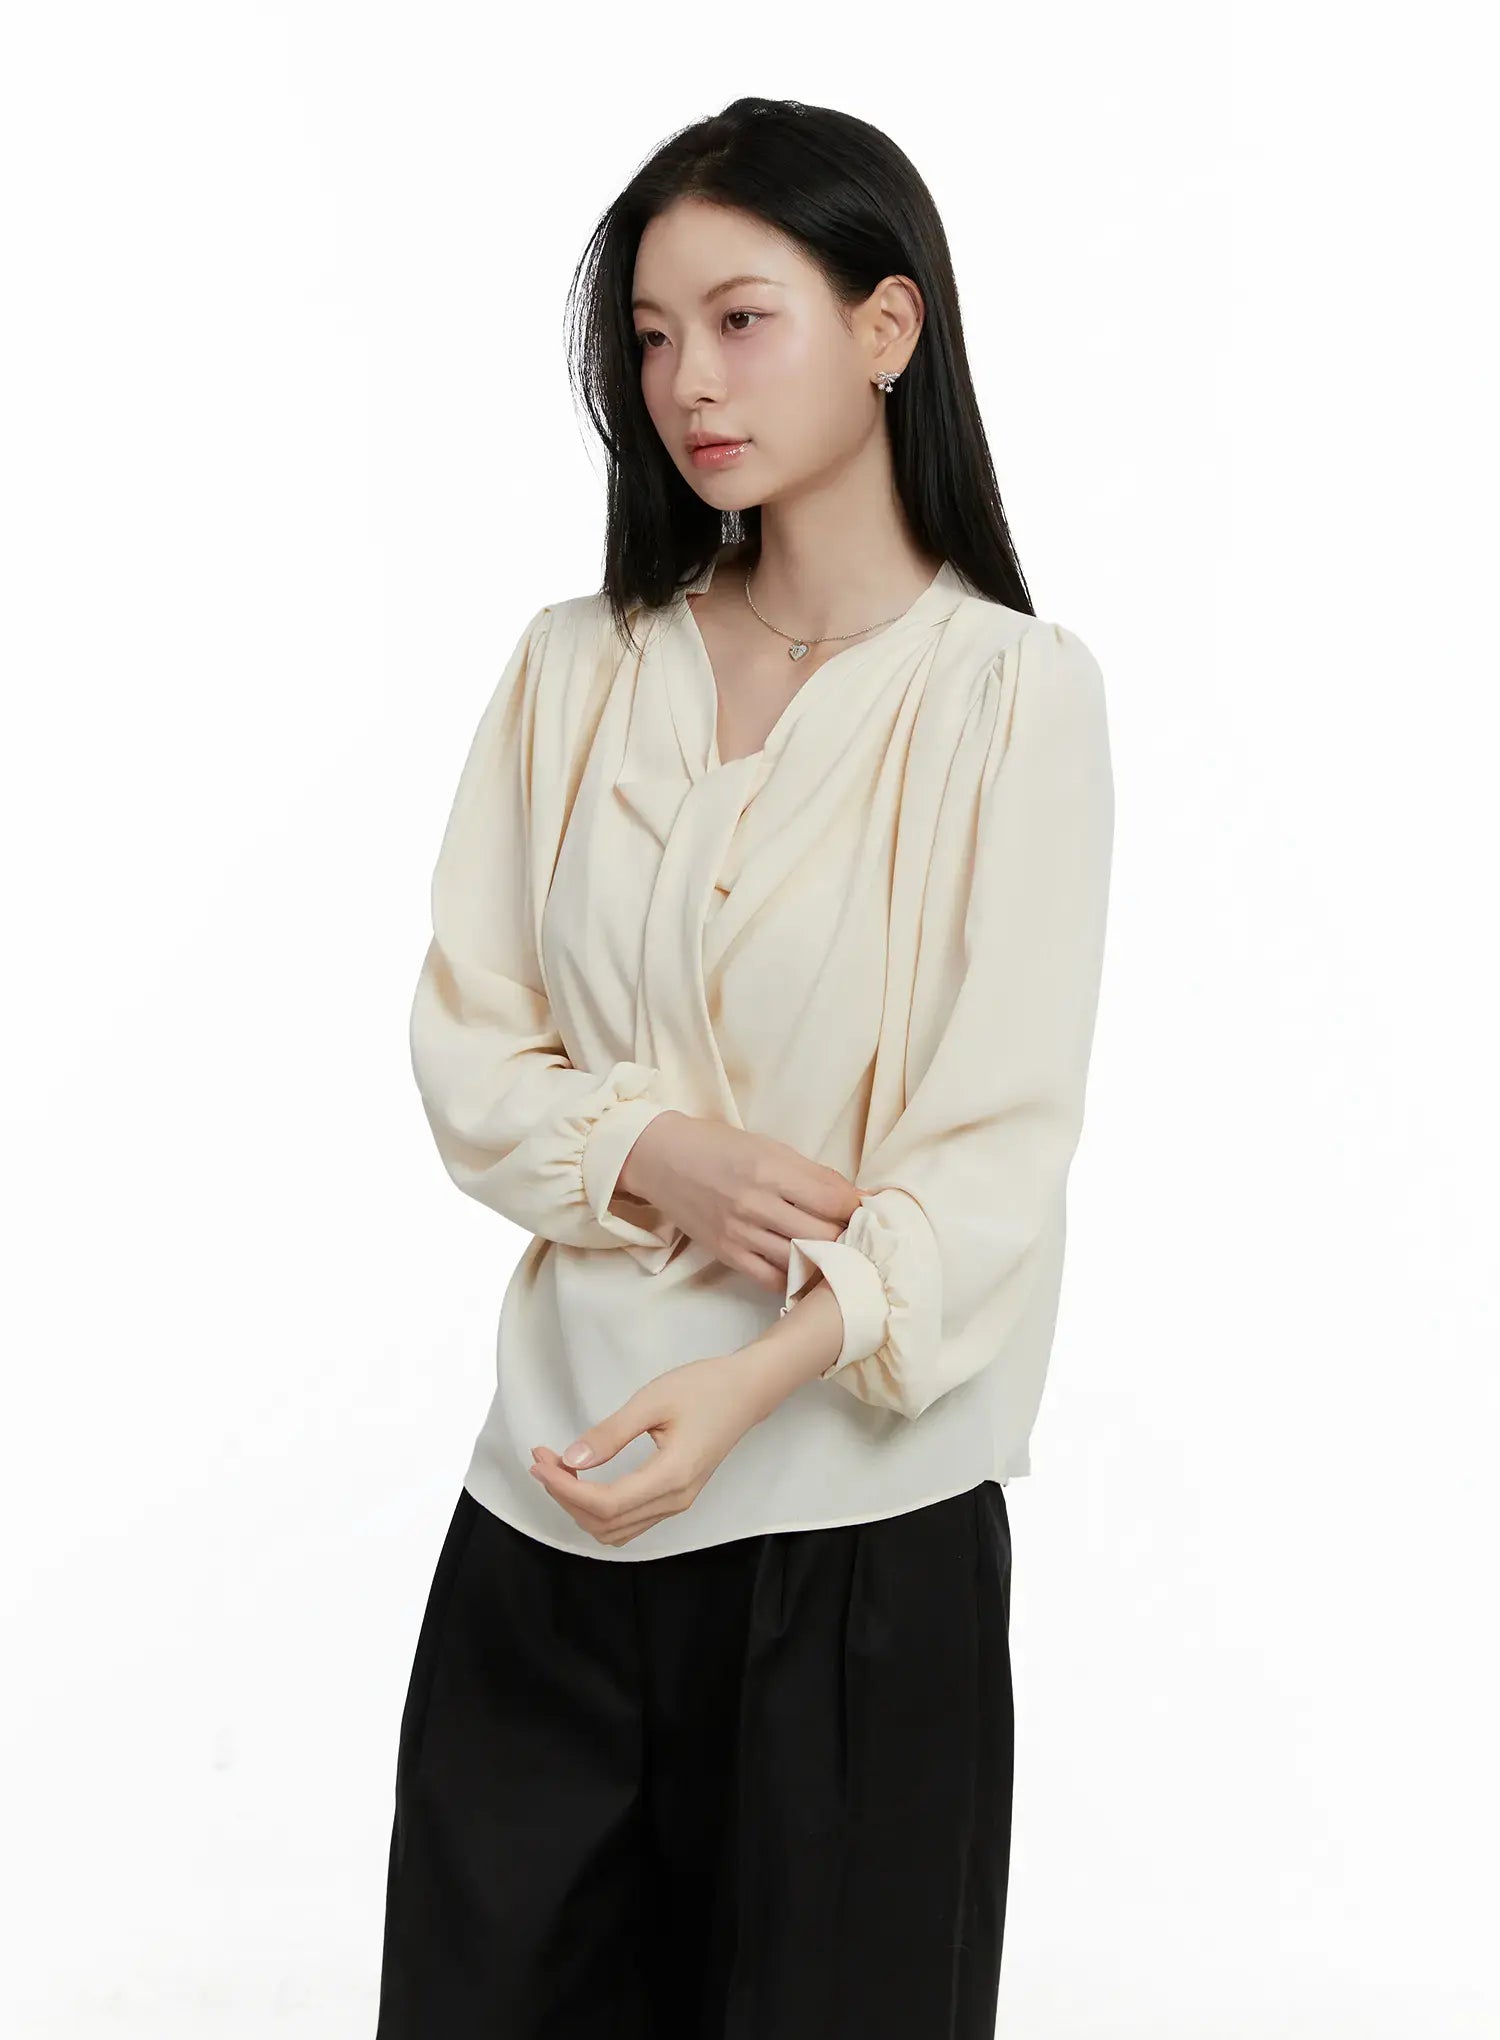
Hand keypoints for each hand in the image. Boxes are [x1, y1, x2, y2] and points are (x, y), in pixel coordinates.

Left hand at [527, 1345, 788, 1547]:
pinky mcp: (675, 1499)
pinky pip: (628, 1522)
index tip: (540, 1462)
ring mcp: (677, 1504)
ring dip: (579, 1505)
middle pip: (604, 1522)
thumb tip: (573, 1458)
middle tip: (543, 1459)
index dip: (565, 1488)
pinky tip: (584, 1480)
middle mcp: (675, 1500)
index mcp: (672, 1476)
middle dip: (565, 1495)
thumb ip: (611, 1433)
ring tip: (559, 1469)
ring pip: (614, 1529)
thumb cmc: (705, 1388)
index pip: (605, 1503)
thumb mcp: (653, 1400)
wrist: (746, 1392)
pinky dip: (598, 1508)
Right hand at [619, 1112, 861, 1291]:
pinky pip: (772, 1279)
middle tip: (855, 1234)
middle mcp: (756, 1203)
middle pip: (824, 1234)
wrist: (661, 1159)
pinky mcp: (726, 1254)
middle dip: (847, 1236)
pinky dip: (794, 1277)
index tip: (866, 1210)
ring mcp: (740, 1233)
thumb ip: (812, 1174)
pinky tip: (803, 1267)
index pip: (835, 1199)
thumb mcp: (769, 1147)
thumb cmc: (719, 1146)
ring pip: (801, 1259)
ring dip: (824, 1258)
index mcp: (771, 1169)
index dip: (858, 1208)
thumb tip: (855, 1198)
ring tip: (834, 1252)